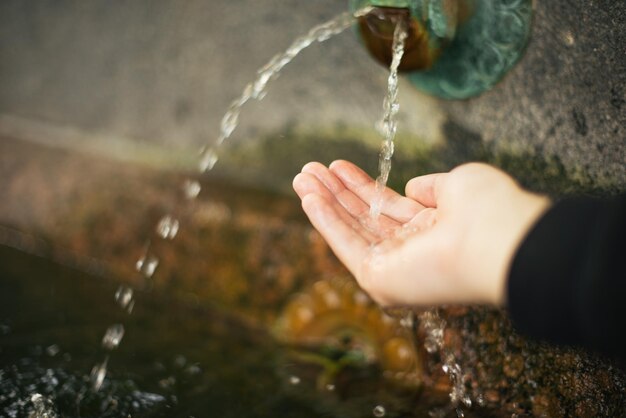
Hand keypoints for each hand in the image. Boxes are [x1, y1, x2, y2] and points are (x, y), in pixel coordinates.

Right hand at [293, 160, 549, 306]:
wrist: (500, 239)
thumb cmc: (490, 210)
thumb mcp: (459, 184)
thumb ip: (432, 187)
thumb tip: (411, 187)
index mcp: (432, 229)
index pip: (387, 206)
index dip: (361, 185)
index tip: (338, 165)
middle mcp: (412, 251)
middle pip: (363, 218)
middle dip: (336, 192)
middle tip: (310, 169)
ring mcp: (395, 268)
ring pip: (351, 231)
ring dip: (323, 203)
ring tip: (301, 177)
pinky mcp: (380, 279)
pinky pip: (346, 246)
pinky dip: (326, 222)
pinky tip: (308, 198)